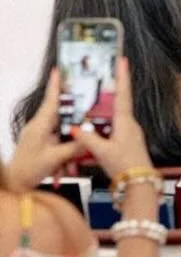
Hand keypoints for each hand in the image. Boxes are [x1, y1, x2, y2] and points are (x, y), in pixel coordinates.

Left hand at [5, 69, 83, 191]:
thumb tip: (91, 137)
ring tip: (70, 165)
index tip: (59, 70)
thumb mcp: (55, 158)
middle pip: (62, 117)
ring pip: (62, 133)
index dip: (55, 85)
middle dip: (75, 124)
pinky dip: (64, 156)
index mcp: (40, 125)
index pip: (50, 100)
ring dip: (69, 149)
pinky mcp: (41, 145)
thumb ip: (75, 146)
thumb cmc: (29, 170)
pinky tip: (65, 170)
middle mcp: (39, 127)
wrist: (14, 186)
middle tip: (89, 117)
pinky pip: (58, 144)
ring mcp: (39, 136)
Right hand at [77, 59, 153, 181]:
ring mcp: (130, 133)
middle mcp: (130, 124)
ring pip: (115, 117)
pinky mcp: (127, 142)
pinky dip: (105, 124)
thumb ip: (89, 139)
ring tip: (94, 100)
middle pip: (118, 102)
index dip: (122, 77)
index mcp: (125, 122)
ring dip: (105, 109)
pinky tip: (96, 127)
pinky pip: (114, 128)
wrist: (140, 183)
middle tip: (105, 75)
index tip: (122, 60)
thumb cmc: (125, 166)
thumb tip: (77, 128)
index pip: (123, 94)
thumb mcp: (103, 152)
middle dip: (111, 89)